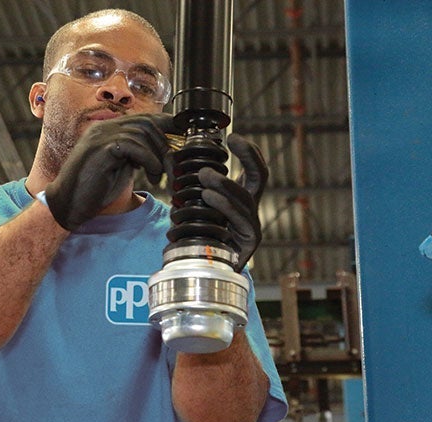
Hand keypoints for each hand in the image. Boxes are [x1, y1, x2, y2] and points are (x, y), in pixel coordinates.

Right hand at [45, 113, 176, 230]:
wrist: (68, 204)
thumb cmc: (93, 190)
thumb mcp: (121, 168)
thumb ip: (137, 155)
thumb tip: (161, 152)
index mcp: (108, 130)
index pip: (144, 118)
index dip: (166, 126)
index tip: (182, 139)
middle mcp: (104, 128)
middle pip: (146, 122)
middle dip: (165, 144)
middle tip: (172, 166)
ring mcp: (100, 136)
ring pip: (142, 132)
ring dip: (157, 155)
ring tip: (158, 175)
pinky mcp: (100, 149)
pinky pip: (133, 145)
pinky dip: (148, 160)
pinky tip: (150, 175)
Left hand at [198, 134, 268, 270]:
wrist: (197, 273)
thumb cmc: (196, 236)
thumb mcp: (191, 205)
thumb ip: (185, 182)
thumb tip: (172, 155)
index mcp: (241, 200)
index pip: (254, 170)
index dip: (249, 153)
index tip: (233, 137)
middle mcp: (250, 212)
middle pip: (259, 179)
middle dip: (247, 159)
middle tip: (221, 147)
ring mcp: (251, 229)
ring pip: (246, 200)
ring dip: (225, 185)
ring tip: (204, 177)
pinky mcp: (247, 246)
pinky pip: (241, 221)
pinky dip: (225, 205)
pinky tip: (209, 196)